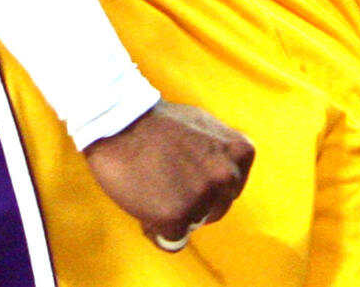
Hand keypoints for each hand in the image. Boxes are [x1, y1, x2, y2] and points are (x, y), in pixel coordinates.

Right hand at [83, 100, 253, 249]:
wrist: (119, 119)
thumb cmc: (157, 122)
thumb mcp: (205, 126)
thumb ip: (220, 153)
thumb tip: (224, 177)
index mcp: (240, 151)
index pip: (230, 189)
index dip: (204, 183)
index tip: (184, 169)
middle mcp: (227, 176)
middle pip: (215, 210)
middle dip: (192, 202)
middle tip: (165, 177)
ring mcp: (203, 197)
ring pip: (192, 225)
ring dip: (173, 214)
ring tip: (153, 183)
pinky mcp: (177, 217)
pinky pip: (171, 241)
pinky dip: (155, 228)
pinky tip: (143, 200)